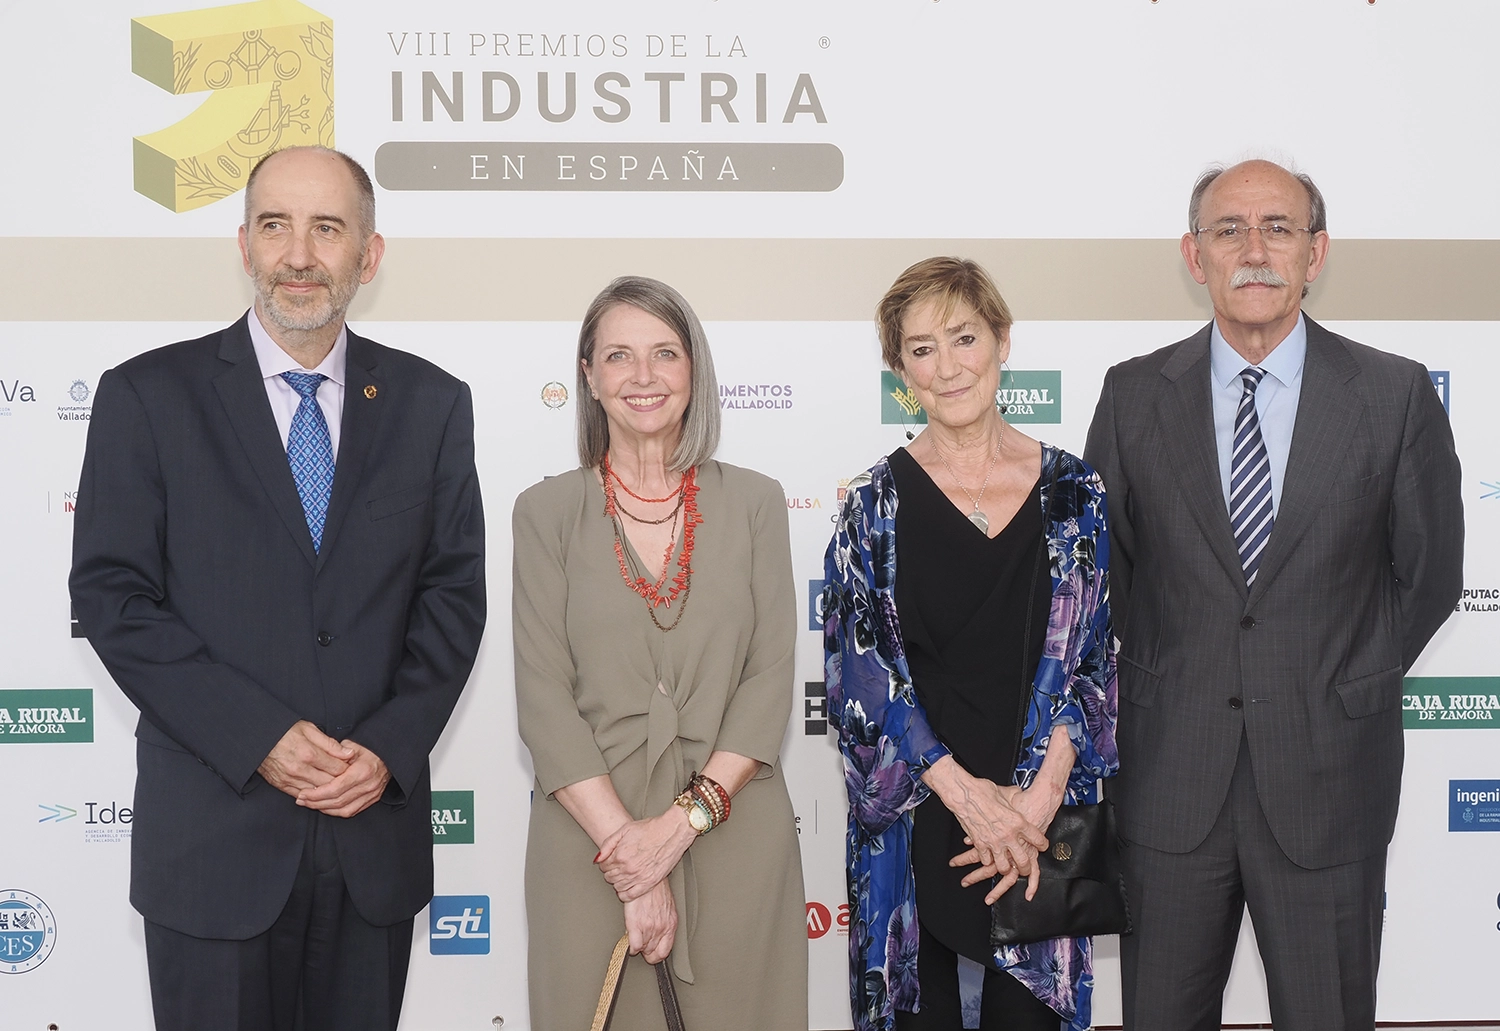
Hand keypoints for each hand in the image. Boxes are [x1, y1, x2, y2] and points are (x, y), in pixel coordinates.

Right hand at [258, 721, 351, 797]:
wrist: (257, 738)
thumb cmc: (285, 731)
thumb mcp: (309, 729)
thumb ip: (330, 744)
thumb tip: (349, 753)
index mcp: (309, 753)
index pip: (338, 768)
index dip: (349, 769)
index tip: (354, 767)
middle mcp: (300, 769)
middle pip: (330, 782)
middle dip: (342, 781)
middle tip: (350, 779)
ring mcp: (290, 779)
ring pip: (318, 792)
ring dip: (330, 791)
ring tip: (338, 785)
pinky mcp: (282, 786)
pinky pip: (303, 796)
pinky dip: (314, 796)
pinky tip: (322, 792)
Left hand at [296, 739, 390, 817]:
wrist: (391, 755)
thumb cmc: (370, 749)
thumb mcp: (354, 745)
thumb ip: (337, 752)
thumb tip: (320, 758)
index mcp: (362, 771)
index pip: (335, 788)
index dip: (317, 793)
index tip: (303, 792)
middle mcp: (368, 786)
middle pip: (337, 801)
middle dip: (316, 802)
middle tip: (301, 799)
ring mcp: (372, 795)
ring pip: (343, 810)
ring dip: (324, 809)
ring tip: (309, 804)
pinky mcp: (372, 800)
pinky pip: (351, 811)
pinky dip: (336, 812)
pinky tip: (324, 807)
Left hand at [596, 809, 696, 901]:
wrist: (673, 831)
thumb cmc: (652, 828)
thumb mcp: (625, 829)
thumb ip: (608, 844)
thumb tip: (598, 859)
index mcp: (620, 854)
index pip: (603, 866)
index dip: (605, 863)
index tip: (610, 861)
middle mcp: (628, 868)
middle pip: (609, 877)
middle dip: (610, 871)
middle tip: (617, 866)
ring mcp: (639, 877)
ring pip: (618, 887)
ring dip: (617, 881)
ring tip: (623, 874)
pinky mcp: (649, 883)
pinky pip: (630, 895)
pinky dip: (624, 894)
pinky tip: (627, 886)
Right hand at [623, 879, 676, 964]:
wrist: (646, 876)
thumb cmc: (655, 889)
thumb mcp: (667, 907)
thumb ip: (664, 922)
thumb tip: (659, 932)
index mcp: (671, 925)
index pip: (664, 952)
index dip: (655, 955)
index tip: (650, 953)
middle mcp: (661, 928)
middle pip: (652, 952)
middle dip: (645, 949)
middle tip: (641, 941)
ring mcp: (649, 928)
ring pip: (643, 950)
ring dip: (638, 945)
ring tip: (636, 936)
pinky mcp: (636, 924)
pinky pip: (634, 946)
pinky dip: (631, 946)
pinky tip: (629, 939)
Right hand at [953, 776, 1061, 903]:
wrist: (964, 794)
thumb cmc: (983, 791)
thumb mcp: (1005, 792)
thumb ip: (1014, 796)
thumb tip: (1018, 793)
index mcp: (1018, 821)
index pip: (1037, 839)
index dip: (1042, 844)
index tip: (1042, 846)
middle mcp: (1008, 835)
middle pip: (1023, 860)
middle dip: (1026, 867)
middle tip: (1025, 867)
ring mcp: (994, 841)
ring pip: (1004, 866)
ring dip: (1006, 868)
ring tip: (1007, 867)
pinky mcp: (980, 844)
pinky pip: (986, 860)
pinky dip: (988, 860)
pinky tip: (989, 858)